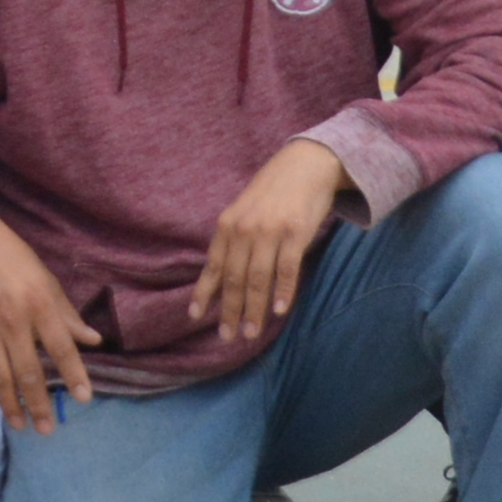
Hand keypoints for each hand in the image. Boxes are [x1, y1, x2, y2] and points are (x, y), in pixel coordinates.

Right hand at [0, 207, 99, 429]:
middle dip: (39, 403)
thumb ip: (68, 315)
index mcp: (39, 304)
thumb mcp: (47, 282)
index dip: (74, 374)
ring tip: (21, 426)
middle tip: (48, 429)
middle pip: (28, 371)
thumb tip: (94, 341)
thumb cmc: (15, 261)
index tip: (83, 398)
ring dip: (10, 404)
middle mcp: (12, 319)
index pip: (61, 347)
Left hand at [198, 141, 346, 340]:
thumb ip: (234, 239)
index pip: (213, 266)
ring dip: (254, 310)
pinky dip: (282, 292)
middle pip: (234, 278)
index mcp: (228, 225)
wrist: (306, 164)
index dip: (204, 293)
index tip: (195, 317)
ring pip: (258, 279)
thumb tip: (221, 274)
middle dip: (230, 311)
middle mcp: (244, 229)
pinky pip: (287, 269)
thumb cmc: (274, 191)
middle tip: (228, 337)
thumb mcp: (244, 211)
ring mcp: (270, 231)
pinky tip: (279, 311)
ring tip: (251, 333)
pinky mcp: (295, 232)